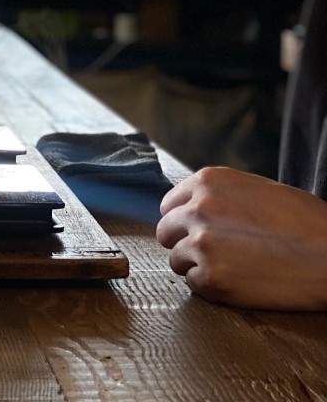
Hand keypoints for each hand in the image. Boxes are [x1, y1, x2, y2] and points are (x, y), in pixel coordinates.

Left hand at [156, 166, 326, 309]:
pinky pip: (194, 284)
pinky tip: (238, 281)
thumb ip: (218, 196)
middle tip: (211, 253)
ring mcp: (202, 243)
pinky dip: (210, 287)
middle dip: (182, 242)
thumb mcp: (255, 189)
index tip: (197, 231)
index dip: (183, 220)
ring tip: (231, 267)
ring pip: (176, 260)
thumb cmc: (304, 221)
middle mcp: (197, 208)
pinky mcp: (212, 278)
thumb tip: (192, 208)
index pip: (170, 204)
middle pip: (165, 231)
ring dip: (196, 266)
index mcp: (208, 181)